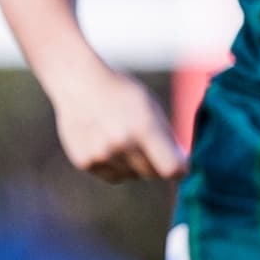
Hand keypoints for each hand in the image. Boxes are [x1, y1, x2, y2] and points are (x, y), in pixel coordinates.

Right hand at [52, 68, 185, 183]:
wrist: (79, 82)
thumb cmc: (122, 93)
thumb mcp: (151, 107)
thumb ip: (167, 138)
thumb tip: (181, 168)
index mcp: (144, 127)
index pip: (171, 168)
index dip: (180, 170)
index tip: (180, 166)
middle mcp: (122, 143)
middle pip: (152, 174)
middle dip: (156, 163)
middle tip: (146, 143)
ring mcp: (101, 154)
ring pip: (132, 176)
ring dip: (133, 164)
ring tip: (121, 138)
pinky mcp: (85, 162)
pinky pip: (112, 176)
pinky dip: (115, 165)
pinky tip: (107, 143)